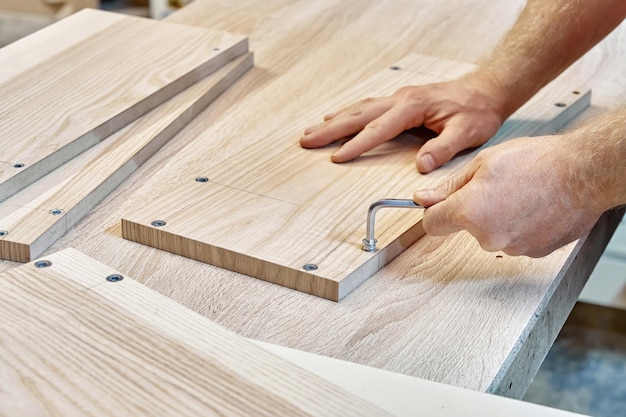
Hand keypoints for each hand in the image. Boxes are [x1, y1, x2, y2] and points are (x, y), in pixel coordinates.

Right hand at [300, 74, 506, 172]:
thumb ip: (442, 148)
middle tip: (306, 140)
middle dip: (330, 129)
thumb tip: (421, 166)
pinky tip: (337, 117)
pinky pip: (367, 106)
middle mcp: (400, 99)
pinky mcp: (399, 101)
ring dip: (334, 120)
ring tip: (312, 130)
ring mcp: (398, 98)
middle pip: (358, 115)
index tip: (336, 156)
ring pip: (358, 108)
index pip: (378, 129)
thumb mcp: (466, 132)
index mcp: (412, 107)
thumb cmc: (476, 111)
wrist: (485, 90)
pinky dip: (348, 113)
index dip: (356, 144)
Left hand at [413, 134, 608, 256]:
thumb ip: (450, 186)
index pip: (431, 224)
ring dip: (499, 218)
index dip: (434, 211)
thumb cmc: (539, 161)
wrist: (585, 172)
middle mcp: (488, 236)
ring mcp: (512, 247)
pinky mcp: (533, 253)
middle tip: (497, 186)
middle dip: (473, 209)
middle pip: (465, 227)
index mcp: (469, 212)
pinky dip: (520, 226)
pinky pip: (514, 239)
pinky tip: (535, 207)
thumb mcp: (484, 163)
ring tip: (522, 194)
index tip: (439, 205)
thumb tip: (424, 199)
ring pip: (491, 233)